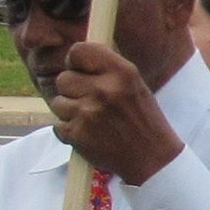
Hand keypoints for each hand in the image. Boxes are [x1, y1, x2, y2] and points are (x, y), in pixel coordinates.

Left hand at [52, 42, 184, 186]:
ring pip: (57, 102)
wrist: (152, 158)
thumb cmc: (143, 118)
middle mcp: (103, 89)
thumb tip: (78, 56)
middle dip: (72, 89)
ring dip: (69, 110)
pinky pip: (58, 125)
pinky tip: (89, 133)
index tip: (81, 70)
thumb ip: (107, 69)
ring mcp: (88, 113)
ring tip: (90, 119)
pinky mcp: (77, 134)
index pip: (79, 51)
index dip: (76, 61)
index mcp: (121, 72)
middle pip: (63, 78)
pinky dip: (70, 130)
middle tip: (89, 100)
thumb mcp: (134, 84)